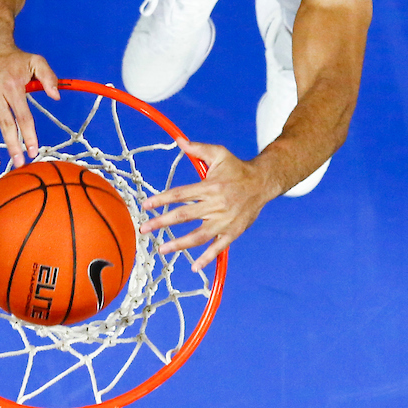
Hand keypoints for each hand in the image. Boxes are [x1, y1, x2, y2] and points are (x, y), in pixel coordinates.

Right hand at [0, 46, 59, 168]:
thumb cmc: (15, 59)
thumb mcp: (36, 61)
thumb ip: (48, 77)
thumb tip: (56, 96)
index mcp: (13, 85)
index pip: (23, 116)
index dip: (28, 135)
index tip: (33, 151)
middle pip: (5, 123)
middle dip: (12, 145)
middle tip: (18, 163)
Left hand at [140, 139, 270, 269]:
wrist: (263, 183)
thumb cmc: (237, 168)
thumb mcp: (219, 153)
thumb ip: (197, 148)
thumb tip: (178, 140)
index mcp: (210, 186)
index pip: (180, 194)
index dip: (161, 200)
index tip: (145, 205)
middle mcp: (216, 205)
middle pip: (184, 215)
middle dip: (162, 223)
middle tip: (144, 229)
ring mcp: (224, 221)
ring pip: (199, 235)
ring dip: (179, 244)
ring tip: (162, 250)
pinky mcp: (233, 232)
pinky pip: (219, 248)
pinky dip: (207, 258)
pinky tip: (194, 267)